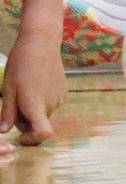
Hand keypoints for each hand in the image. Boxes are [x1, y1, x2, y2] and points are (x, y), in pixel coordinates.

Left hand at [0, 24, 66, 145]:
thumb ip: (7, 113)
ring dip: (33, 111)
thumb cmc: (21, 65)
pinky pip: (50, 103)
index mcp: (36, 106)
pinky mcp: (63, 90)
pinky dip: (41, 101)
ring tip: (22, 92)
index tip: (19, 135)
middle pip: (39, 124)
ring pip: (43, 113)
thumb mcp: (8, 90)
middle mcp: (51, 104)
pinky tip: (34, 85)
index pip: (43, 134)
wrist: (41, 43)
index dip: (32, 140)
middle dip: (25, 122)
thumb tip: (4, 131)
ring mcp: (59, 97)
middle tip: (12, 107)